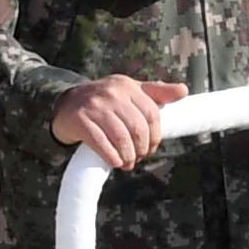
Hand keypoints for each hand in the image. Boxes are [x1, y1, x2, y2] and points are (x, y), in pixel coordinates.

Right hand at [52, 75, 187, 169]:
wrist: (65, 104)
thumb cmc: (104, 101)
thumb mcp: (130, 92)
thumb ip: (156, 93)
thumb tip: (183, 91)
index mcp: (127, 86)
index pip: (152, 113)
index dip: (155, 136)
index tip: (151, 147)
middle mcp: (112, 93)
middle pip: (138, 128)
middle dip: (142, 148)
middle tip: (139, 157)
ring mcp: (94, 106)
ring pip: (121, 138)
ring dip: (128, 156)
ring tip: (128, 163)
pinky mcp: (80, 120)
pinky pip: (101, 143)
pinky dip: (112, 157)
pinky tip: (116, 162)